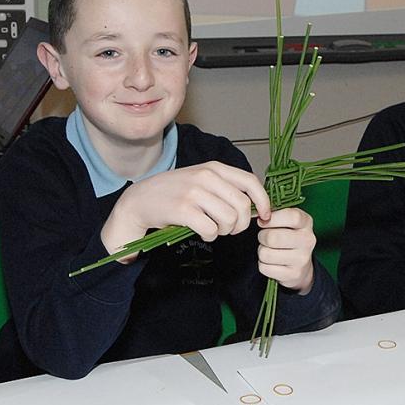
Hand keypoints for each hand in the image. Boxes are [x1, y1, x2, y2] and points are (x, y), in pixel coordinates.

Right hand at [102, 161, 270, 258]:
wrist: (139, 200)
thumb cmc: (175, 193)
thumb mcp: (203, 180)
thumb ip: (227, 187)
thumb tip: (257, 205)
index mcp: (215, 167)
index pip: (251, 182)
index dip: (263, 201)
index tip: (265, 216)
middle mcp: (206, 176)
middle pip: (243, 207)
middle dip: (241, 224)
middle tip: (229, 229)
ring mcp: (194, 192)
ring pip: (229, 220)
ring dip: (224, 231)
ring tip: (213, 228)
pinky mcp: (183, 210)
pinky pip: (211, 230)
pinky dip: (210, 236)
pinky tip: (202, 232)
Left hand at [257, 208, 315, 293]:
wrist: (302, 264)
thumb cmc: (289, 236)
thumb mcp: (288, 221)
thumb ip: (275, 214)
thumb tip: (256, 213)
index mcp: (306, 222)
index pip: (291, 217)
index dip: (272, 218)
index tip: (263, 221)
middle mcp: (307, 240)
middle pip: (272, 238)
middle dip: (262, 237)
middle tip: (265, 238)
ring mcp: (302, 259)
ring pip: (266, 254)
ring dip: (262, 251)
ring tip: (270, 250)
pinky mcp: (293, 274)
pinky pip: (265, 268)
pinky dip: (263, 265)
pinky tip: (272, 262)